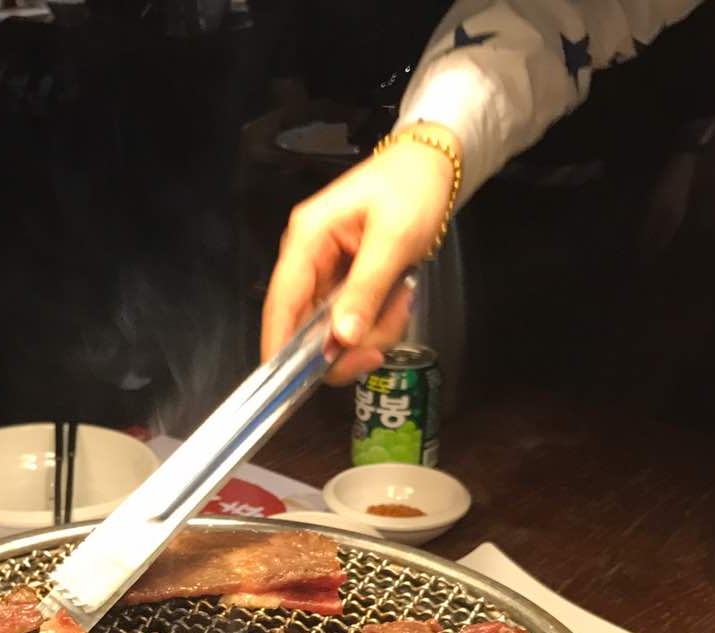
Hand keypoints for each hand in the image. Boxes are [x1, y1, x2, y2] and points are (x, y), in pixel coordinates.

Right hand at [261, 126, 459, 384]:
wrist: (434, 165)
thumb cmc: (413, 188)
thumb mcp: (394, 239)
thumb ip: (365, 290)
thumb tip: (340, 339)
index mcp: (306, 240)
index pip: (280, 303)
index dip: (280, 347)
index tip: (290, 384)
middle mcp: (306, 260)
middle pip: (306, 326)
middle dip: (347, 342)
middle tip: (388, 334)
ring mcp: (324, 273)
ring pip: (333, 330)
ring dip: (371, 329)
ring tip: (403, 299)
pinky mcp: (342, 284)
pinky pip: (351, 320)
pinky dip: (377, 321)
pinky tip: (398, 298)